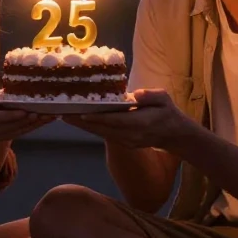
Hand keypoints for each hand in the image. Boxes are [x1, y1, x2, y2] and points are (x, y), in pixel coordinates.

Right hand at [0, 88, 54, 144]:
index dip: (14, 116)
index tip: (29, 110)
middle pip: (11, 128)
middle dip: (31, 121)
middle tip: (48, 112)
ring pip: (15, 133)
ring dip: (33, 126)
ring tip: (49, 117)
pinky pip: (14, 135)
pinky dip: (27, 129)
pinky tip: (39, 123)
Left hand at [66, 88, 200, 151]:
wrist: (173, 135)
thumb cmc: (168, 112)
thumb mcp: (164, 99)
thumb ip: (150, 96)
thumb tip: (136, 94)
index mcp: (141, 123)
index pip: (115, 121)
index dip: (98, 118)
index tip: (81, 113)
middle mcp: (131, 135)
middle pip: (102, 129)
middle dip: (82, 122)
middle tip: (63, 113)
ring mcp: (126, 141)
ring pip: (100, 133)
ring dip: (82, 127)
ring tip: (65, 117)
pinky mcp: (123, 143)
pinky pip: (104, 135)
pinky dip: (91, 129)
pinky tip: (78, 121)